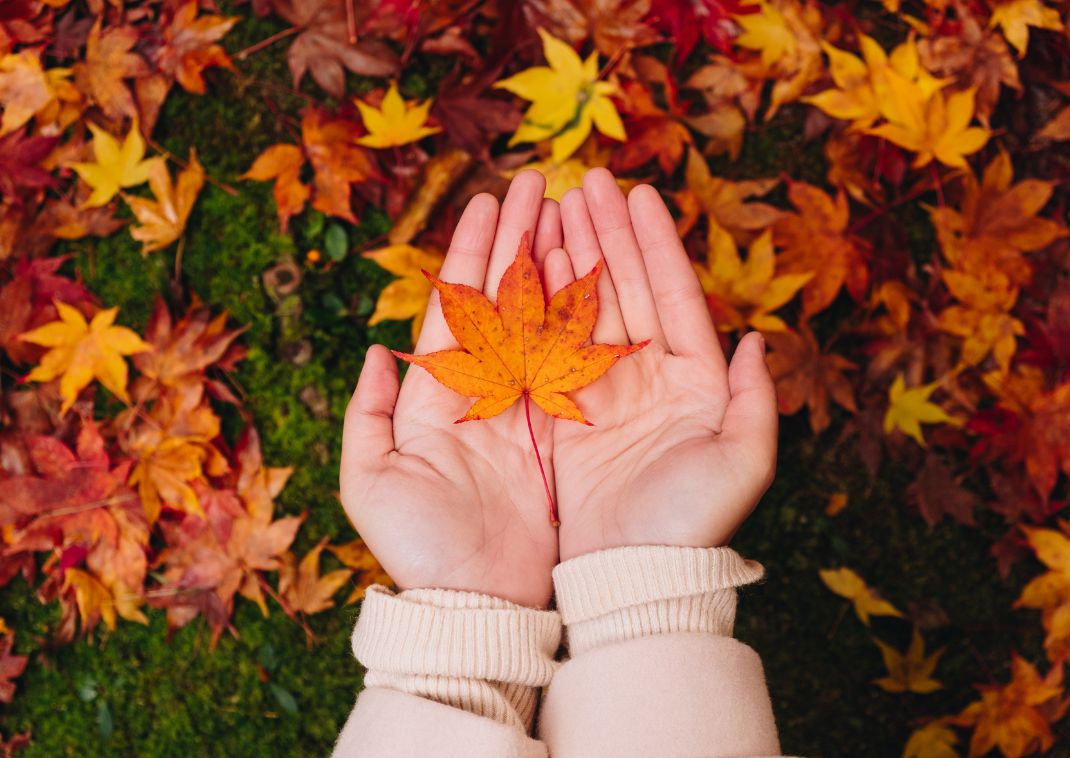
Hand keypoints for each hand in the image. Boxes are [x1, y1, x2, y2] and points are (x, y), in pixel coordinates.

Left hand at [340, 171, 561, 607]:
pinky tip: (594, 277)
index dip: (473, 252)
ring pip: (542, 320)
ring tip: (572, 213)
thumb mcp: (371, 480)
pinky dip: (582, 319)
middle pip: (503, 298)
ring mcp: (524, 407)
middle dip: (519, 239)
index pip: (458, 305)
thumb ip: (366, 413)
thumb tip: (376, 352)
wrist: (477, 601)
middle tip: (541, 183)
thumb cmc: (418, 546)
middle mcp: (483, 390)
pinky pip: (573, 363)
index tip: (493, 201)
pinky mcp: (559, 431)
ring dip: (554, 264)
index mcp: (437, 393)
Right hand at [546, 169, 777, 561]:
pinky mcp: (567, 412)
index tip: (639, 195)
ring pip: (588, 309)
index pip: (674, 297)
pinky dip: (544, 305)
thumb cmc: (692, 521)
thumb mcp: (743, 461)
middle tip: (586, 183)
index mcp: (695, 381)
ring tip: (556, 207)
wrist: (631, 572)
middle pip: (627, 290)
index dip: (656, 245)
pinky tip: (534, 265)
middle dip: (607, 235)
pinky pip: (553, 347)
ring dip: (574, 258)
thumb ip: (755, 399)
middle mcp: (650, 378)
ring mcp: (605, 391)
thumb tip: (755, 342)